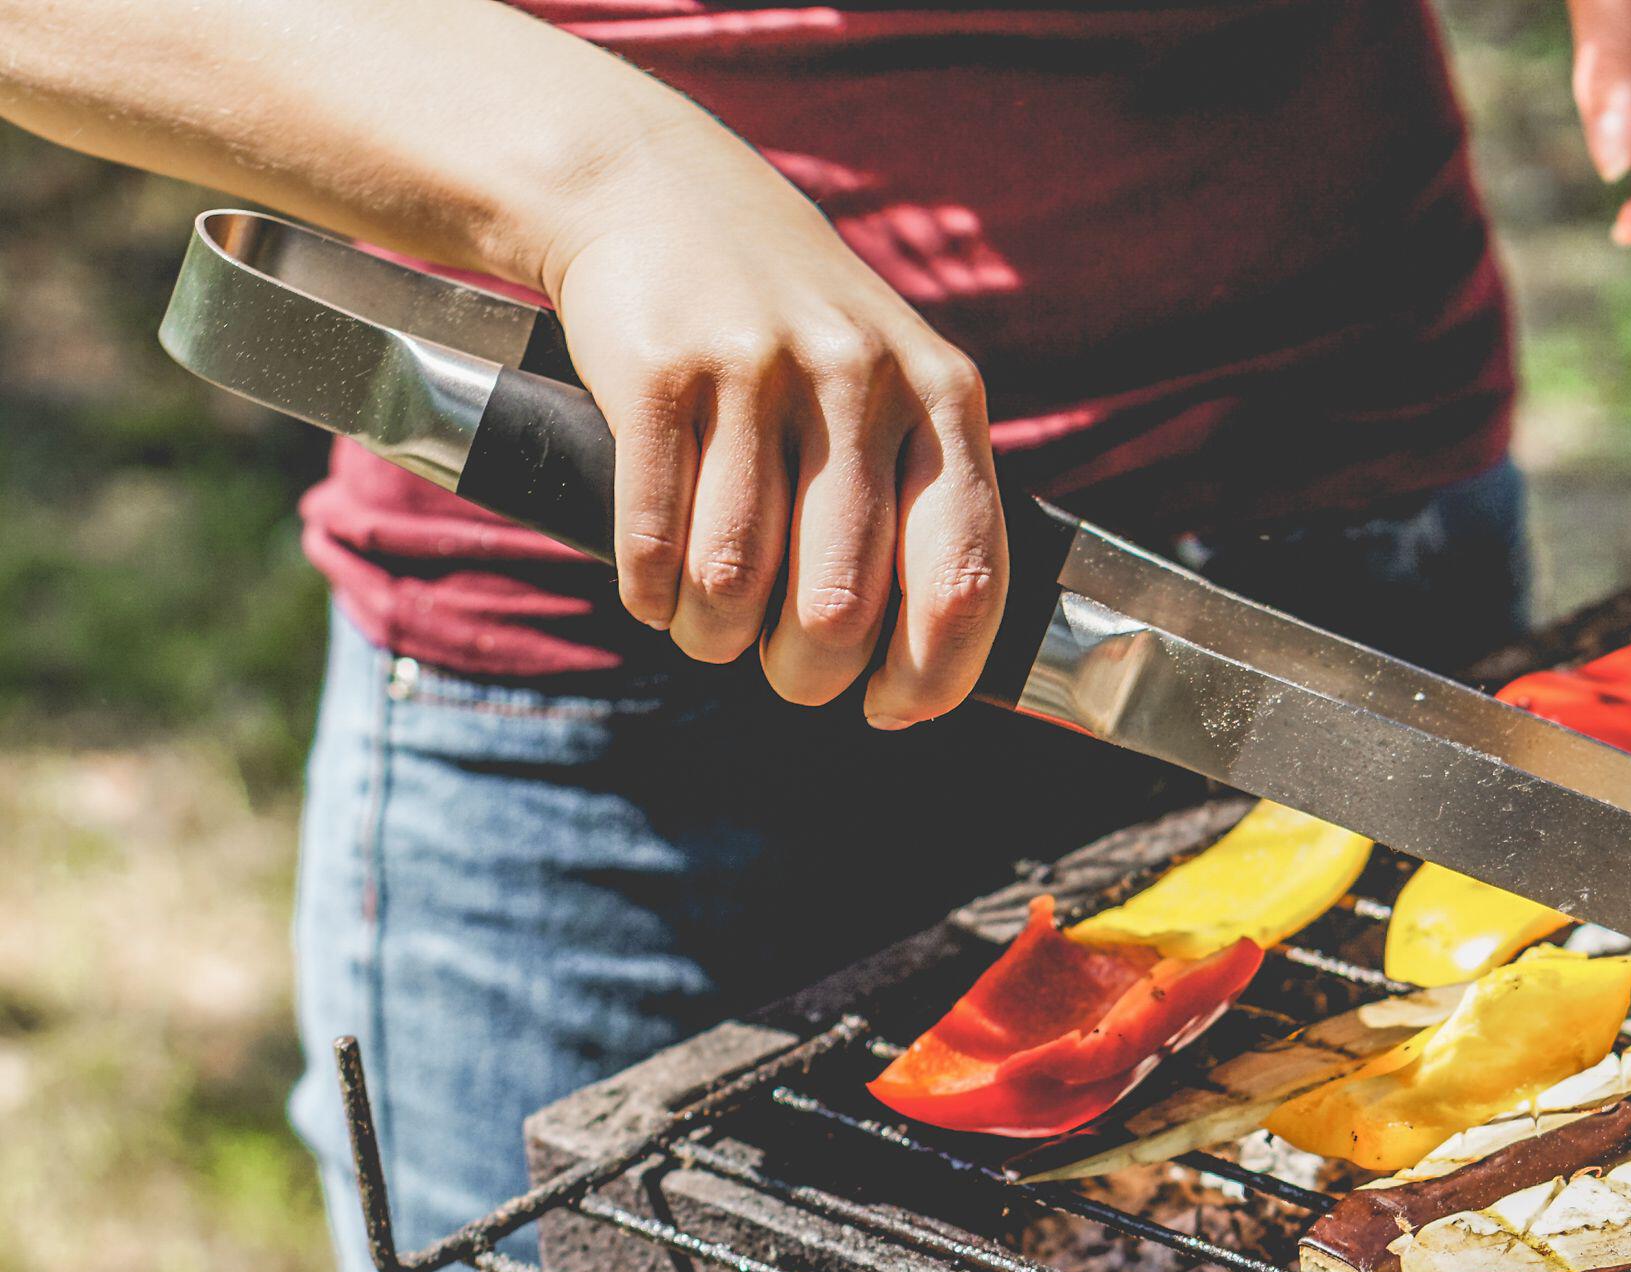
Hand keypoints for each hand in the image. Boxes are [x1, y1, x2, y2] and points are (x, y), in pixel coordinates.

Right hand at [539, 127, 1004, 725]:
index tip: (892, 708)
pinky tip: (658, 594)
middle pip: (840, 606)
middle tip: (787, 671)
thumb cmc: (794, 329)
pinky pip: (654, 539)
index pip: (964, 576)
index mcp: (942, 397)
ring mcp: (758, 371)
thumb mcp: (892, 383)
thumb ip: (926, 500)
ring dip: (717, 638)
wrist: (656, 190)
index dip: (932, 674)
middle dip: (807, 672)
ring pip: (737, 583)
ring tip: (713, 631)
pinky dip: (652, 594)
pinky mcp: (659, 371)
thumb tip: (930, 670)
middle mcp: (860, 381)